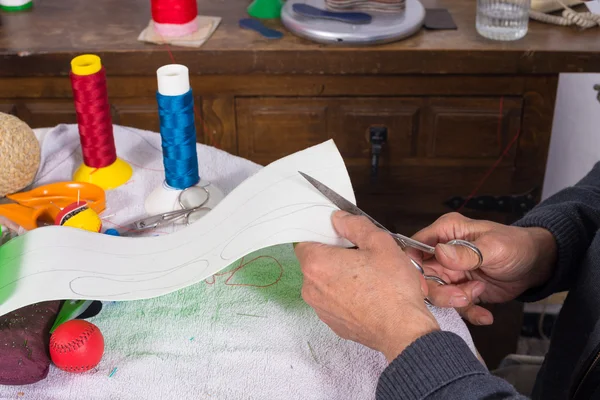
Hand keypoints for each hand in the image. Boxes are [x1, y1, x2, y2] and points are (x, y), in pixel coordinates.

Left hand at [295, 211, 439, 362]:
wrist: (403, 331)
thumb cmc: (392, 289)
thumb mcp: (380, 243)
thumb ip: (355, 225)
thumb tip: (339, 218)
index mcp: (317, 264)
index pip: (305, 240)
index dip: (323, 235)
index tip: (340, 235)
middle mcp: (311, 288)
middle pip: (316, 261)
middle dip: (336, 255)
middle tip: (362, 255)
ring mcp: (320, 308)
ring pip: (325, 282)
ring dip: (342, 276)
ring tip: (369, 277)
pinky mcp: (332, 322)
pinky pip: (334, 300)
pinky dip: (346, 295)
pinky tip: (369, 294)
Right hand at [410, 212, 556, 325]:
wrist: (536, 265)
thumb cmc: (516, 246)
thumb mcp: (493, 247)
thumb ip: (466, 253)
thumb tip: (439, 253)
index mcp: (445, 232)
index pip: (415, 247)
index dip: (414, 266)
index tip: (425, 283)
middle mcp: (442, 252)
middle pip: (423, 276)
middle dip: (441, 291)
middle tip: (463, 296)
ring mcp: (450, 272)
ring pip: (437, 293)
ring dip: (457, 301)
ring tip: (479, 295)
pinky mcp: (460, 289)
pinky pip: (455, 305)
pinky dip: (469, 313)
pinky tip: (485, 314)